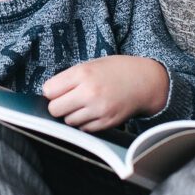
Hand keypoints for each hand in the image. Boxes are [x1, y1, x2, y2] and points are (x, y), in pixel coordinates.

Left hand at [40, 56, 168, 130]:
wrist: (146, 81)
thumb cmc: (116, 70)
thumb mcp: (91, 64)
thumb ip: (70, 78)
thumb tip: (48, 95)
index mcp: (83, 73)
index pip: (48, 90)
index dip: (52, 91)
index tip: (59, 90)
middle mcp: (89, 92)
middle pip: (55, 109)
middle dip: (58, 106)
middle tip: (68, 100)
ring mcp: (98, 110)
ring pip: (68, 121)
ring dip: (72, 115)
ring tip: (85, 105)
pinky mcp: (106, 123)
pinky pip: (84, 129)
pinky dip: (85, 123)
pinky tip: (94, 112)